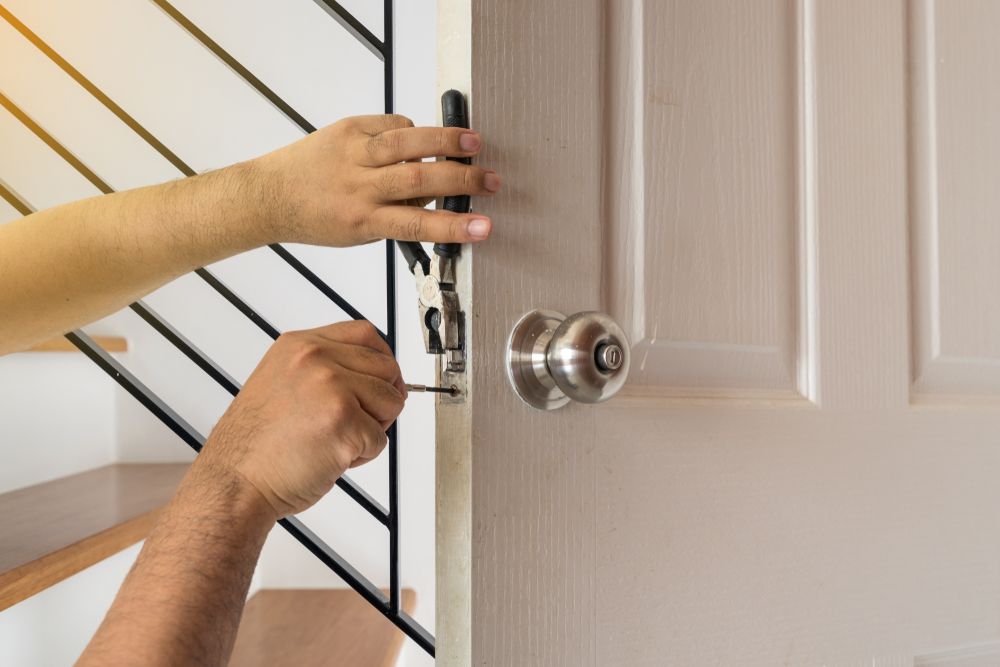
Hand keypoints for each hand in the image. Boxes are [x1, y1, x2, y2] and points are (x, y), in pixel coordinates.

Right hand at [198, 321, 404, 518]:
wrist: (234, 482)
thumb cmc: (257, 446)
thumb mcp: (282, 381)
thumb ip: (323, 368)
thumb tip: (372, 372)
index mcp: (300, 345)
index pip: (365, 334)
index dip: (380, 361)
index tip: (378, 381)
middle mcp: (316, 359)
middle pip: (387, 368)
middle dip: (381, 399)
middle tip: (353, 422)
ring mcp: (331, 388)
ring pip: (391, 401)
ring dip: (373, 428)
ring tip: (335, 440)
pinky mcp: (344, 421)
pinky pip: (381, 439)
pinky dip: (363, 456)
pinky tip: (330, 458)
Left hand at [254, 114, 500, 246]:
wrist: (269, 194)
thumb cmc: (316, 218)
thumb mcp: (359, 232)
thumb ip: (396, 218)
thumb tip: (435, 199)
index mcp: (362, 220)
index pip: (416, 225)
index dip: (454, 227)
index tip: (483, 227)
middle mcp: (358, 186)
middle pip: (419, 180)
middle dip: (462, 180)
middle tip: (492, 181)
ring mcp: (352, 153)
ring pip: (407, 144)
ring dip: (446, 142)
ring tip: (474, 144)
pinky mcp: (348, 128)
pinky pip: (392, 126)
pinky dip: (413, 131)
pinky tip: (423, 139)